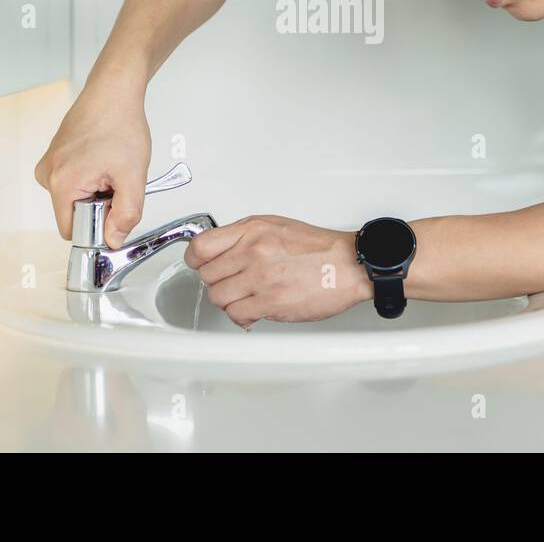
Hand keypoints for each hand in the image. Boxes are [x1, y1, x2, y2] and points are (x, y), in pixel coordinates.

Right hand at [34, 83, 150, 246]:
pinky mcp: (56, 155)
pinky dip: (92, 176)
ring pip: (76, 197)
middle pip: (74, 213)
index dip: (97, 226)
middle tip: (116, 180)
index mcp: (60, 183)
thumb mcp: (133, 176)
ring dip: (97, 190)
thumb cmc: (120, 123)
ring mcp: (50, 163)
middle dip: (99, 205)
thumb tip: (113, 240)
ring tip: (111, 165)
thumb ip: (126, 214)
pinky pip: (74, 181)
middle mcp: (47, 174)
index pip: (72, 230)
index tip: (114, 208)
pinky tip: (104, 158)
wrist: (113, 90)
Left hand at [183, 215, 373, 327]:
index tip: (200, 265)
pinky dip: (241, 316)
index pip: (201, 246)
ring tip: (245, 297)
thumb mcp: (276, 226)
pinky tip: (252, 310)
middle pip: (207, 275)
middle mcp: (253, 251)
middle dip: (217, 281)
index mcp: (252, 230)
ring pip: (218, 297)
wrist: (348, 265)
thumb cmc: (317, 248)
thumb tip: (220, 251)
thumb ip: (245, 237)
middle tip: (232, 283)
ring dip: (229, 300)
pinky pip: (236, 314)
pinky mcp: (270, 302)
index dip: (195, 259)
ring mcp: (260, 278)